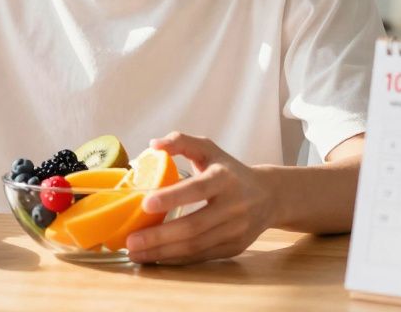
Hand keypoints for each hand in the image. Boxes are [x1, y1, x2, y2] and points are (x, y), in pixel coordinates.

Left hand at [125, 133, 275, 264]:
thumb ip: (181, 141)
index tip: (145, 203)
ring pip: (196, 246)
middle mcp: (234, 206)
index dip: (172, 197)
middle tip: (131, 240)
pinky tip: (155, 258)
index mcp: (225, 178)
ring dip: (163, 253)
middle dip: (159, 236)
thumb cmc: (229, 170)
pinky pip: (202, 256)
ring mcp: (236, 230)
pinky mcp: (234, 248)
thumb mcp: (209, 149)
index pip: (197, 189)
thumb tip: (153, 145)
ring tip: (136, 253)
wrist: (270, 196)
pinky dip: (176, 259)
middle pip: (194, 226)